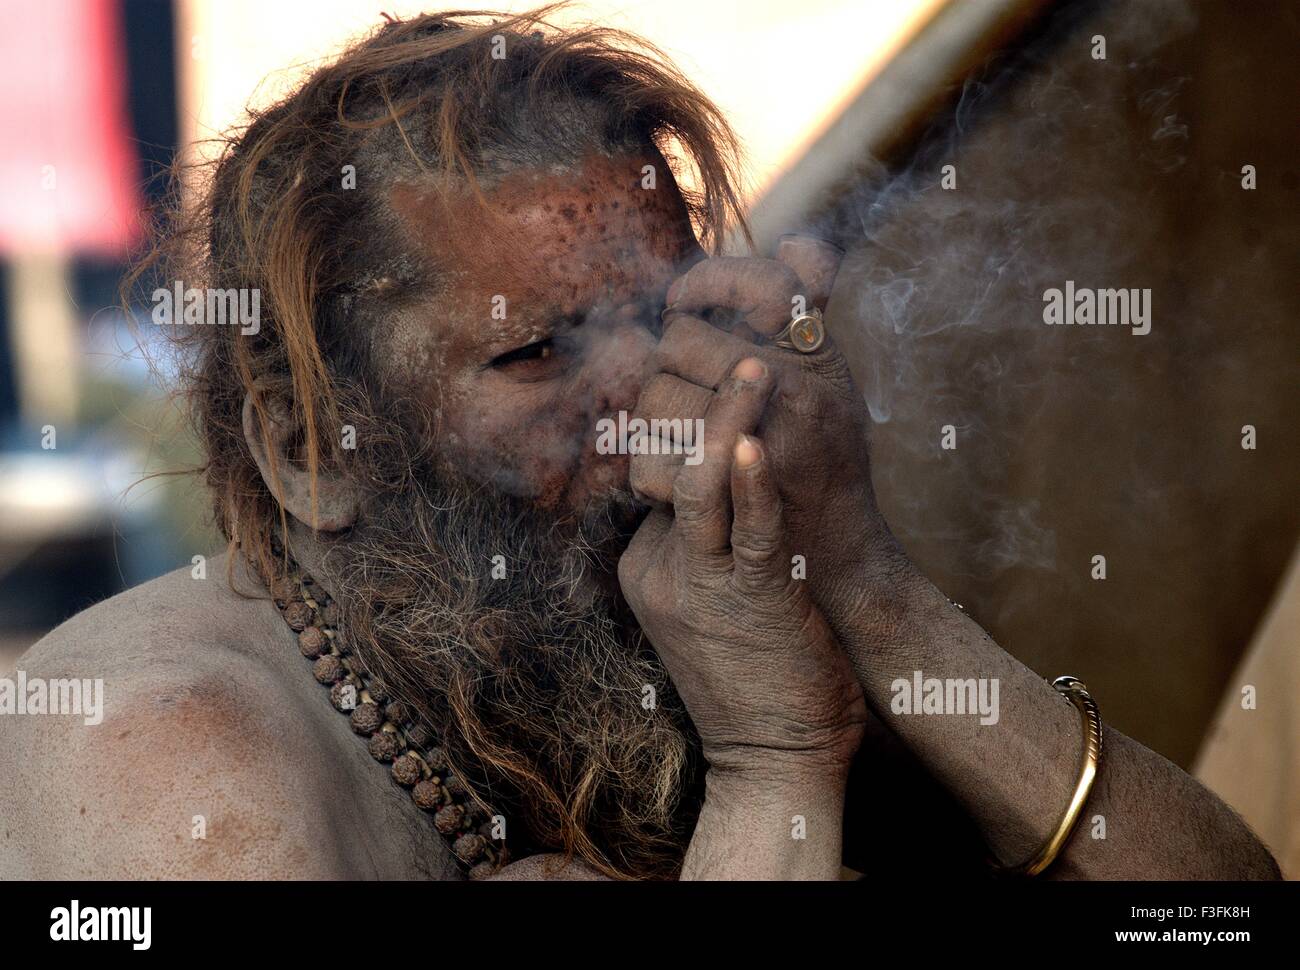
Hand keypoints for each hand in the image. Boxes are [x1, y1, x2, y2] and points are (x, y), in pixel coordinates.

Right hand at [618, 358, 866, 780]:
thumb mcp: (711, 604)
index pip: (654, 469)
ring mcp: (696, 582)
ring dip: (726, 417)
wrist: (773, 759)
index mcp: (644, 564)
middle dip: (698, 400)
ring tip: (757, 366)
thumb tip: (726, 482)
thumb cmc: (755, 674)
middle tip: (740, 347)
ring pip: (694, 481)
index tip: (722, 371)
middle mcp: (658, 566)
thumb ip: (707, 544)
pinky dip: (751, 480)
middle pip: (663, 461)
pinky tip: (756, 439)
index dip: (684, 417)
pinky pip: (744, 527)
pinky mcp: (748, 598)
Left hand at [631, 241, 919, 660]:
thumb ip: (810, 309)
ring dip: (652, 419)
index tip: (683, 303)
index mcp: (816, 356)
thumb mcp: (831, 379)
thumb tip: (798, 243)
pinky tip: (667, 476)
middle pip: (680, 342)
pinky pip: (654, 463)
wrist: (836, 557)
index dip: (703, 283)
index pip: (748, 285)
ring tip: (670, 434)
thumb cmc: (828, 459)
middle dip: (666, 366)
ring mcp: (766, 444)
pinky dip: (650, 470)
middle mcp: (797, 390)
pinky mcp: (730, 501)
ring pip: (657, 399)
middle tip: (675, 387)